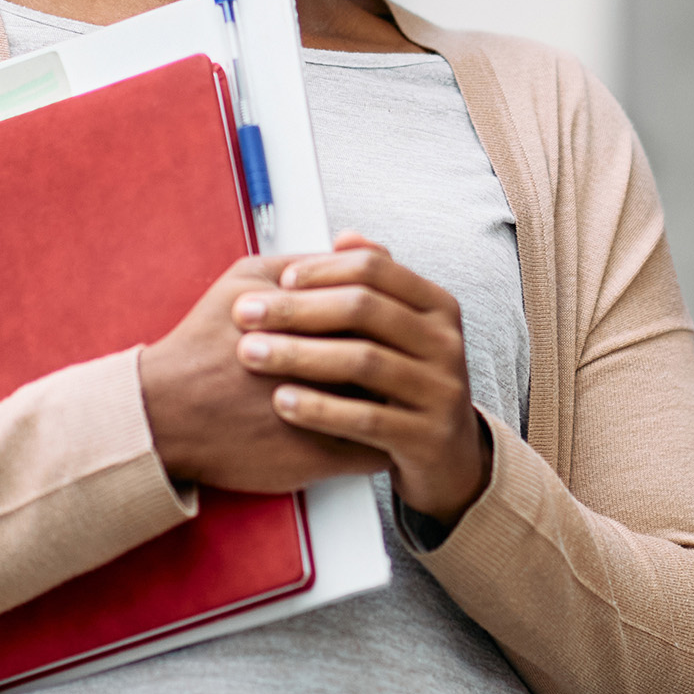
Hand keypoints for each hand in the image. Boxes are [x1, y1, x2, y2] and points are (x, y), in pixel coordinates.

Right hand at [139, 257, 387, 493]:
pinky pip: (374, 452)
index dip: (393, 314)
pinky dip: (382, 439)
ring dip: (398, 399)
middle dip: (402, 355)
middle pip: (390, 358)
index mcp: (307, 322)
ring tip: (397, 391)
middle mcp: (321, 368)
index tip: (396, 318)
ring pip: (389, 407)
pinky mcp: (317, 460)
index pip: (378, 313)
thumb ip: (304, 262)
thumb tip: (355, 249)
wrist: (163, 414)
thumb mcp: (245, 280)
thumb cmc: (202, 344)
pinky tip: (379, 428)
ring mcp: (323, 417)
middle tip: (405, 354)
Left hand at [231, 232, 488, 526]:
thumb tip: (344, 238)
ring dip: (298, 354)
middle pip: (364, 309)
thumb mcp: (402, 330)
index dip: (322, 270)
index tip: (278, 279)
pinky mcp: (427, 438)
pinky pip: (366, 418)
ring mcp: (441, 391)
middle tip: (246, 314)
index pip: (375, 269)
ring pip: (362, 361)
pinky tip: (282, 401)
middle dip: (297, 309)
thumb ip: (377, 283)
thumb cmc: (409, 383)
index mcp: (437, 306)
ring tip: (251, 354)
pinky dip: (319, 408)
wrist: (447, 456)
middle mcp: (446, 343)